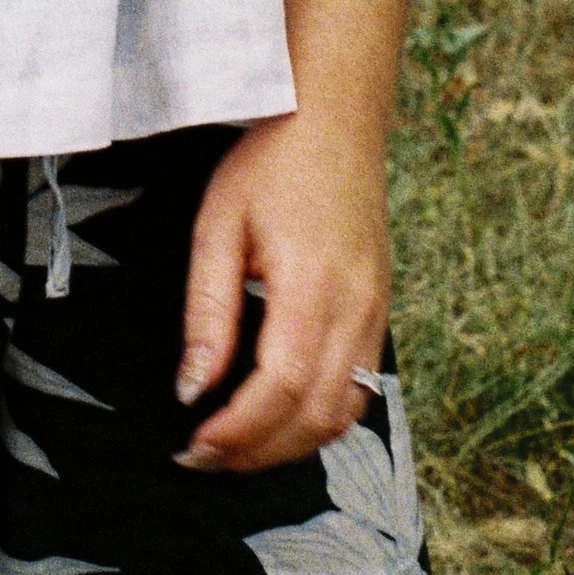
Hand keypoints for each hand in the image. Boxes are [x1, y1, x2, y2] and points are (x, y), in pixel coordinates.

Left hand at [173, 108, 391, 473]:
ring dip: (291, 444)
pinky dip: (321, 419)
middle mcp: (357, 310)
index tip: (193, 445)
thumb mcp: (218, 226)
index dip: (237, 432)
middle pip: (317, 416)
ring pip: (345, 413)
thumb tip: (193, 387)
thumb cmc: (272, 162)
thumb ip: (208, 311)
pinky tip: (281, 416)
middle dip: (257, 452)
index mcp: (314, 287)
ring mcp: (376, 313)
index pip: (281, 389)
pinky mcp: (381, 310)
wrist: (334, 117)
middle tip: (202, 457)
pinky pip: (361, 389)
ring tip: (236, 446)